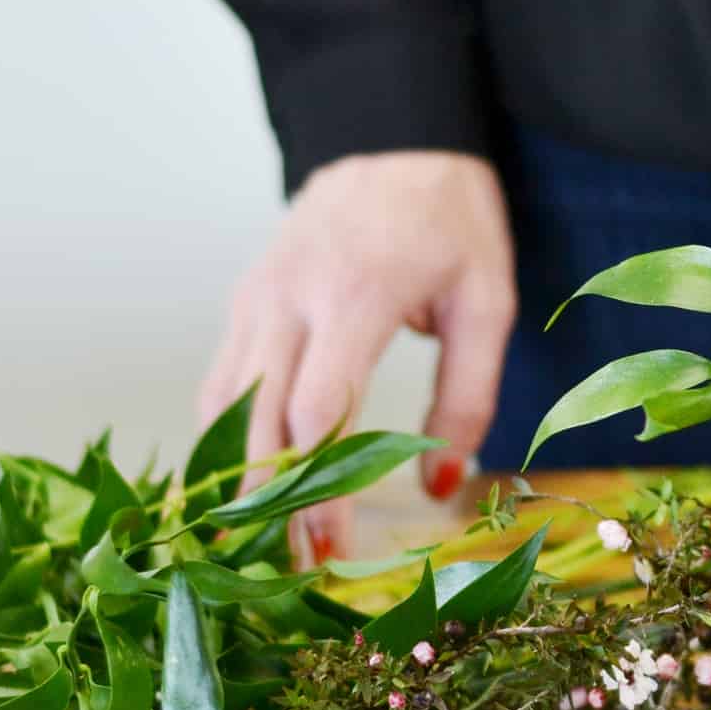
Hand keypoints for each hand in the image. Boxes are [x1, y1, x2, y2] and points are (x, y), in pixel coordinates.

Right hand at [197, 150, 515, 562]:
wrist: (394, 138)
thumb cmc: (452, 222)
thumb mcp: (487, 302)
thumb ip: (469, 397)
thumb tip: (444, 487)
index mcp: (357, 295)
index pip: (316, 411)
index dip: (315, 489)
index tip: (330, 549)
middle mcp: (291, 298)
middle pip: (258, 420)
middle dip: (271, 502)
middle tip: (292, 570)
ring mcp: (257, 297)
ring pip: (224, 404)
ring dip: (237, 479)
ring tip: (259, 545)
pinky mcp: (245, 300)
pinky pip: (222, 380)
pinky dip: (226, 437)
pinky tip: (244, 485)